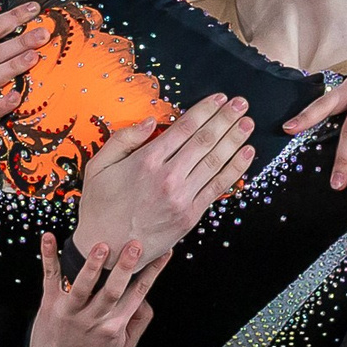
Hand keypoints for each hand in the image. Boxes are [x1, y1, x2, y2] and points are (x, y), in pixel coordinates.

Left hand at [23, 234, 160, 346]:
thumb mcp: (124, 346)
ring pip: (83, 286)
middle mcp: (94, 319)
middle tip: (135, 245)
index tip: (164, 252)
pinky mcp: (50, 305)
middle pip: (113, 290)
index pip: (138, 293)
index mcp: (115, 325)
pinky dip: (49, 258)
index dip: (153, 272)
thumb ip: (139, 321)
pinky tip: (48, 237)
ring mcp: (71, 311)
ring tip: (102, 246)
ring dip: (92, 265)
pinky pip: (50, 278)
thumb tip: (145, 296)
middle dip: (125, 267)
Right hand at [74, 93, 254, 261]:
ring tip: (247, 123)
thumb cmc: (100, 206)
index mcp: (146, 160)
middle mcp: (167, 176)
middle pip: (205, 140)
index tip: (220, 99)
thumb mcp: (98, 166)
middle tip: (241, 104)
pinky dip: (235, 169)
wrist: (105, 248)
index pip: (184, 128)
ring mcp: (181, 197)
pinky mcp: (190, 215)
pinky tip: (246, 154)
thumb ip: (124, 138)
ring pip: (215, 161)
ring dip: (235, 139)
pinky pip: (217, 187)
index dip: (206, 110)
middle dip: (226, 119)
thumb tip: (151, 121)